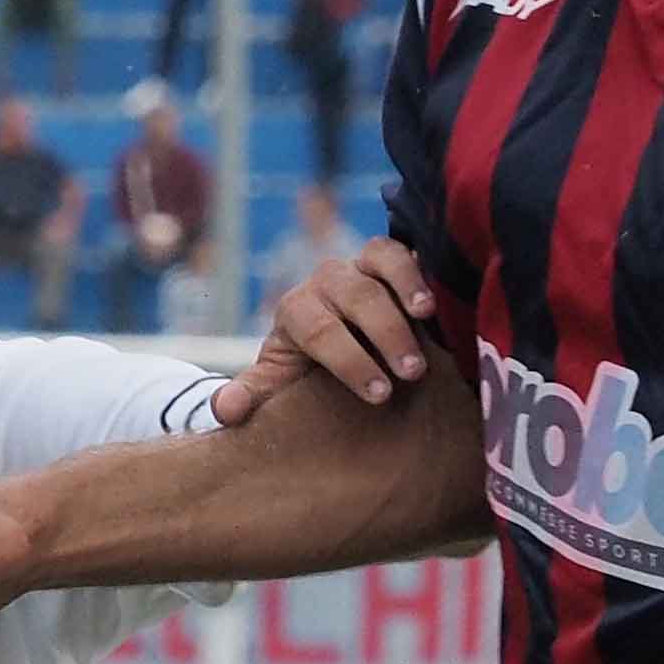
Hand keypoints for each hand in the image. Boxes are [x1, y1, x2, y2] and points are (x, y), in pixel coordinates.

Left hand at [218, 234, 445, 421]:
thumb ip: (252, 395)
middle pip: (355, 297)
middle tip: (411, 373)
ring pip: (381, 263)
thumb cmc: (308, 372)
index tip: (378, 394)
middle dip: (385, 334)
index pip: (318, 331)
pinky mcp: (391, 259)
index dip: (348, 361)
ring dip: (406, 291)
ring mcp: (359, 265)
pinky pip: (404, 251)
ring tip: (428, 320)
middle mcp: (326, 282)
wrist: (332, 345)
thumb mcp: (278, 384)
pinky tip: (438, 299)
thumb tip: (224, 412)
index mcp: (296, 311)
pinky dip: (420, 270)